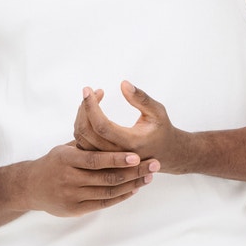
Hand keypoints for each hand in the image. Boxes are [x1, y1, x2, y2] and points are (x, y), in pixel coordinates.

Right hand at [21, 140, 155, 218]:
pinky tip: (134, 188)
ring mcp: (72, 196)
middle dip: (134, 172)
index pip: (96, 159)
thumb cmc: (55, 162)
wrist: (31, 187)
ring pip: (108, 191)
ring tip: (149, 176)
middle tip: (154, 165)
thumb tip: (98, 91)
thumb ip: (85, 127)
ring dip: (132, 184)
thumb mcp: (65, 145)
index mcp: (66, 158)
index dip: (118, 159)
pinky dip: (121, 196)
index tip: (138, 156)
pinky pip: (103, 203)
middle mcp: (68, 178)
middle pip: (107, 177)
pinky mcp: (75, 209)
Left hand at [73, 82, 191, 172]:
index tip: (88, 89)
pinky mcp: (102, 161)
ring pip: (82, 140)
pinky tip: (90, 113)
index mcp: (131, 143)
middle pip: (87, 133)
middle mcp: (117, 155)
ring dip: (81, 116)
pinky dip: (82, 126)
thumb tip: (123, 84)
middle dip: (84, 108)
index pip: (102, 126)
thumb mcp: (157, 112)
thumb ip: (141, 99)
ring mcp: (108, 161)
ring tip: (91, 99)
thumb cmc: (161, 130)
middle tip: (90, 92)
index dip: (91, 107)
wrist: (165, 154)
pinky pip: (83, 144)